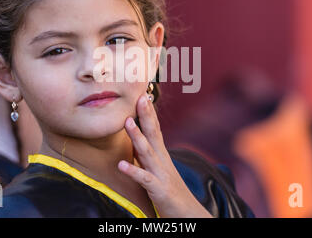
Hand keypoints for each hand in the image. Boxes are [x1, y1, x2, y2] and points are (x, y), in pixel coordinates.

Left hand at [117, 93, 212, 217]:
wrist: (190, 215)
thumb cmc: (171, 193)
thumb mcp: (158, 171)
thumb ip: (147, 157)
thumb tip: (135, 143)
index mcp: (161, 156)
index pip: (155, 130)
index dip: (149, 113)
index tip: (142, 96)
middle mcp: (162, 161)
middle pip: (154, 134)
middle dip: (146, 115)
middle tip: (139, 97)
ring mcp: (161, 175)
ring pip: (147, 153)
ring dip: (137, 136)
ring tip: (127, 122)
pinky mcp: (159, 190)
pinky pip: (144, 179)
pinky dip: (133, 171)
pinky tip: (121, 165)